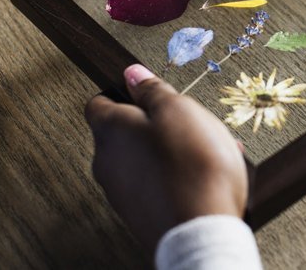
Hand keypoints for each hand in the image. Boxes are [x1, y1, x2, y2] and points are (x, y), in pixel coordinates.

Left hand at [85, 64, 246, 252]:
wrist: (202, 231)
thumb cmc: (192, 169)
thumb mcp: (178, 110)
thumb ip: (152, 90)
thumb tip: (134, 75)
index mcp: (110, 130)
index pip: (99, 102)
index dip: (125, 94)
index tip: (147, 92)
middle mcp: (107, 163)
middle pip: (126, 133)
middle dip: (156, 125)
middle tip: (187, 123)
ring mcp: (122, 192)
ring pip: (145, 159)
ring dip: (171, 151)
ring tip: (207, 151)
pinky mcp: (141, 214)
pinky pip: (157, 184)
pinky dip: (177, 176)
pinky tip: (205, 175)